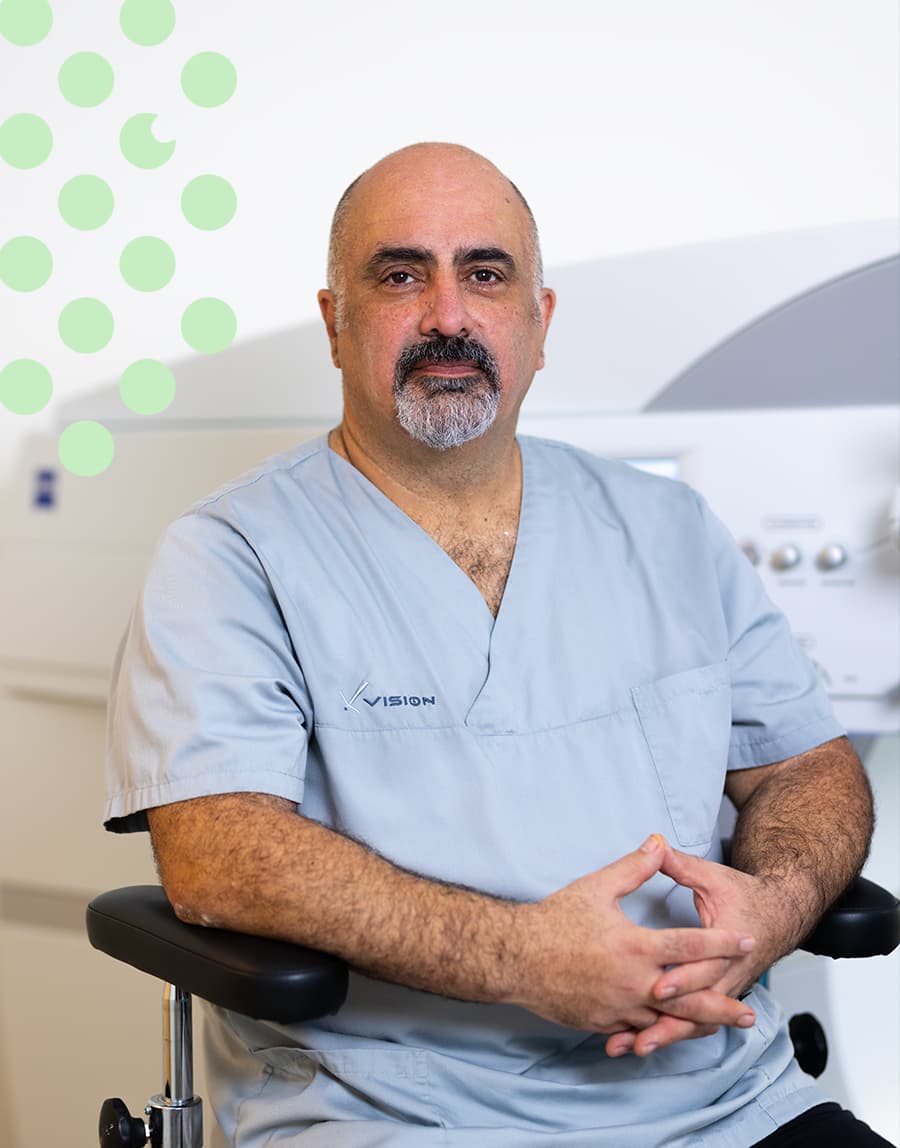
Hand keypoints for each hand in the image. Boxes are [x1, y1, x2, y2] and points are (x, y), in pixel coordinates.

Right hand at [507, 835, 756, 1048]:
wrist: (516, 958)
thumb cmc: (554, 920)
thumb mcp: (596, 886)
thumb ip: (632, 868)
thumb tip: (657, 842)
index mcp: (635, 947)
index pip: (690, 946)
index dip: (721, 943)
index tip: (745, 941)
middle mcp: (633, 983)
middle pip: (689, 999)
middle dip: (722, 1007)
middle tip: (750, 1014)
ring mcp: (618, 1008)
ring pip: (666, 1023)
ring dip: (695, 1025)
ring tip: (718, 1027)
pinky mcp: (602, 1023)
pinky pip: (637, 1031)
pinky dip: (658, 1033)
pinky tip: (670, 1033)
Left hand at [607, 843, 790, 1057]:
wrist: (780, 914)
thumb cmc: (744, 895)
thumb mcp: (712, 876)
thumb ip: (681, 865)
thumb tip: (654, 845)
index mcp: (729, 944)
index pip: (705, 967)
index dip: (682, 979)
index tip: (657, 988)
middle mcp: (729, 974)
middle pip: (698, 1006)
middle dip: (667, 1023)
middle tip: (636, 1037)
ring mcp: (725, 989)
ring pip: (696, 1021)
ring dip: (666, 1036)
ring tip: (632, 1049)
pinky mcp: (717, 998)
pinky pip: (696, 1022)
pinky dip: (673, 1034)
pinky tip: (644, 1043)